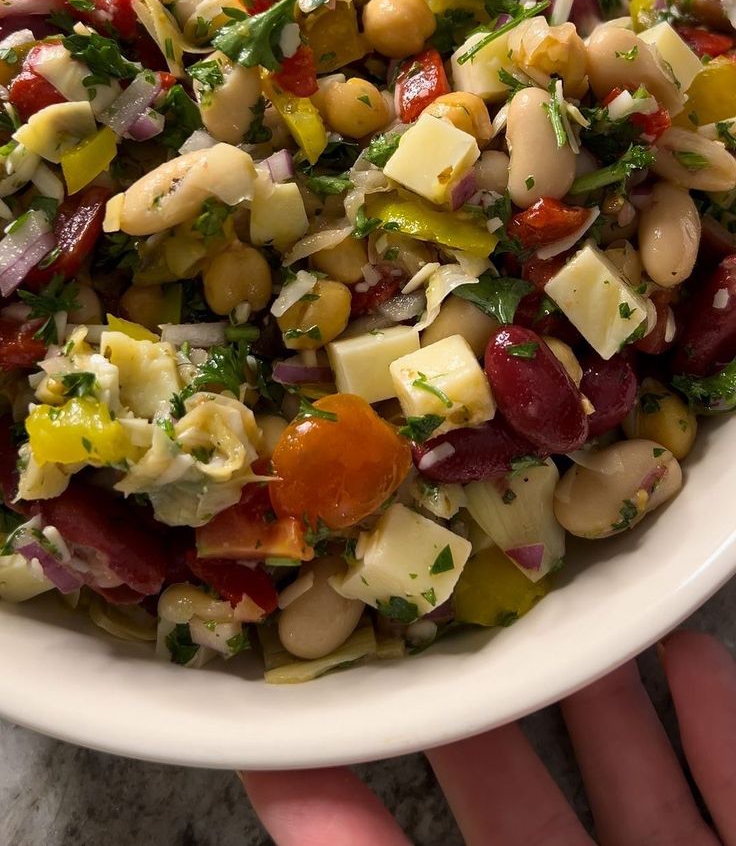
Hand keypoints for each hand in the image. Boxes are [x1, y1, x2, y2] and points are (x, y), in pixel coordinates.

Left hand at [240, 630, 735, 844]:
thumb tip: (271, 766)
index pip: (395, 838)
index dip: (356, 763)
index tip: (316, 671)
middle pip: (522, 783)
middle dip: (491, 683)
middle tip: (455, 581)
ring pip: (632, 767)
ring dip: (604, 677)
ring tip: (567, 581)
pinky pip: (735, 779)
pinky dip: (716, 714)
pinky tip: (686, 641)